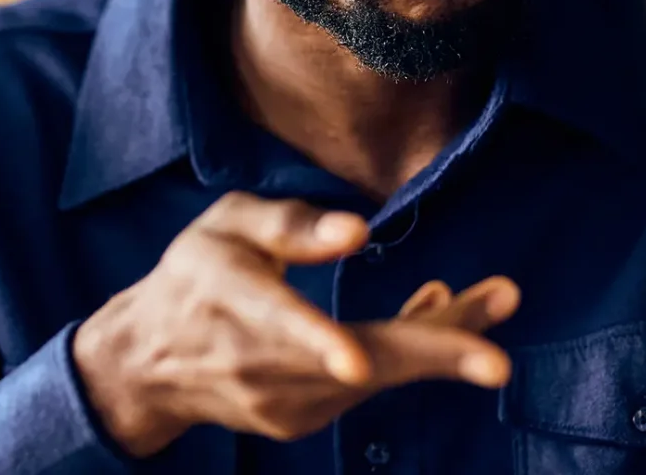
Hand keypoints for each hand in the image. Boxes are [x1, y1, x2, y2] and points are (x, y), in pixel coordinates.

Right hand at [70, 192, 520, 456]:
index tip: (356, 363)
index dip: (319, 342)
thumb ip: (291, 223)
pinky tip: (431, 318)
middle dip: (433, 353)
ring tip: (495, 297)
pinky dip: (405, 355)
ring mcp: (279, 403)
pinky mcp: (298, 422)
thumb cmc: (194, 277)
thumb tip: (359, 231)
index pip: (278, 324)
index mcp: (232, 301)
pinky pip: (367, 388)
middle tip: (498, 345)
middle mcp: (257, 363)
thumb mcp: (227, 226)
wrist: (147, 363)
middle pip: (358, 362)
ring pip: (377, 376)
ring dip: (440, 341)